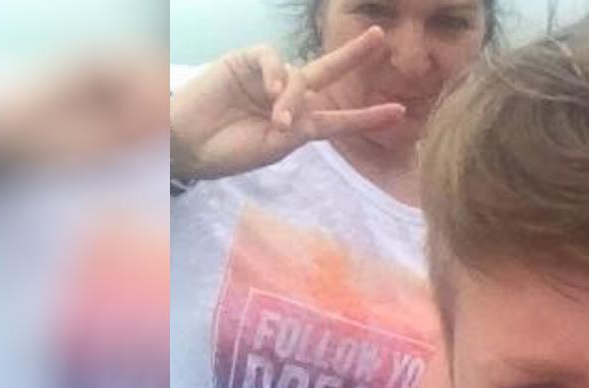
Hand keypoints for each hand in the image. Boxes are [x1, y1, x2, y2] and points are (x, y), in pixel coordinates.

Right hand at [171, 26, 404, 179]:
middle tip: (381, 35)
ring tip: (277, 120)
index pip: (340, 117)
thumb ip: (296, 127)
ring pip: (298, 74)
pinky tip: (271, 91)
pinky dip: (275, 73)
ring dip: (292, 98)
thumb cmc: (230, 151)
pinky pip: (271, 57)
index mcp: (300, 122)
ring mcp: (268, 77)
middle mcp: (290, 96)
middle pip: (329, 71)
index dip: (368, 115)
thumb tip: (303, 103)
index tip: (399, 112)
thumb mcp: (273, 147)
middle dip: (356, 53)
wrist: (189, 144)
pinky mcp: (246, 62)